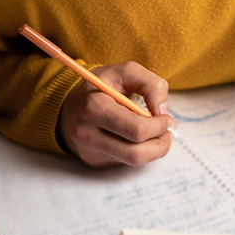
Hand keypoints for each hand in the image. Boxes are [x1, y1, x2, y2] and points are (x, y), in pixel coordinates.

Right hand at [57, 62, 173, 167]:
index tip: (166, 118)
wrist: (67, 103)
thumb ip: (151, 84)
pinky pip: (124, 162)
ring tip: (157, 134)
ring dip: (153, 149)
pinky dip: (138, 150)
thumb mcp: (124, 72)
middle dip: (161, 143)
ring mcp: (89, 151)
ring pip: (132, 161)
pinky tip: (134, 137)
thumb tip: (163, 112)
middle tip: (168, 131)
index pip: (137, 130)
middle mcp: (87, 134)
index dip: (159, 126)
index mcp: (94, 108)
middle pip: (136, 153)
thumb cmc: (99, 86)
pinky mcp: (93, 161)